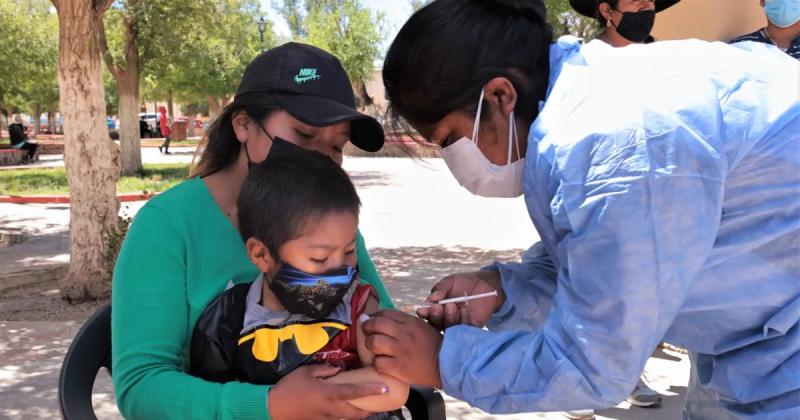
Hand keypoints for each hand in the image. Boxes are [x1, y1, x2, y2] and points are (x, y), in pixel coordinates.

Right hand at [268, 364, 386, 419]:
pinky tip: (349, 411)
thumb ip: (325, 369)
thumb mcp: (306, 372)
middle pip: (357, 412)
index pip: (354, 392)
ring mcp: (327, 418)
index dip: (371, 391)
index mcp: (328, 393)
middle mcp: (331, 408)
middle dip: (370, 408)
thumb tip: (339, 369)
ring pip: (350, 419)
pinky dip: (348, 417)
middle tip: (379, 399)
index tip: (385, 388)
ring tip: (367, 406)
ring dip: (360, 414)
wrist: (273, 408)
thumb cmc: (290, 387)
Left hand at [362, 310, 443, 388]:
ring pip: (372, 342)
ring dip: (370, 345)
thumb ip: (403, 322)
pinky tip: (382, 363)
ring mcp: (400, 351)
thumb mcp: (421, 326)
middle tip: (367, 333)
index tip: (374, 321)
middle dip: (366, 328)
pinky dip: (377, 364)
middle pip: (374, 324)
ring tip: (373, 349)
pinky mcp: (398, 368)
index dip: (375, 316)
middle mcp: (403, 333)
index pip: (384, 313)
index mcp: (409, 321)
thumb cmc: (433, 345)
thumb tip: (382, 318)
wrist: (446, 365)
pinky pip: (377, 363)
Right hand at [416, 270, 504, 329]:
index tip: (422, 310)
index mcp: (437, 307)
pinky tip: (465, 312)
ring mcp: (458, 323)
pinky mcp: (471, 327)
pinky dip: (463, 321)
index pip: (427, 314)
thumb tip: (431, 298)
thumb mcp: (450, 282)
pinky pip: (464, 329)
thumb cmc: (465, 282)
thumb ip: (440, 289)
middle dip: (435, 316)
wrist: (485, 284)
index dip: (424, 313)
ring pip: (448, 328)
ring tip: (452, 306)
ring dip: (448, 318)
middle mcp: (445, 318)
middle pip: (436, 324)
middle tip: (437, 307)